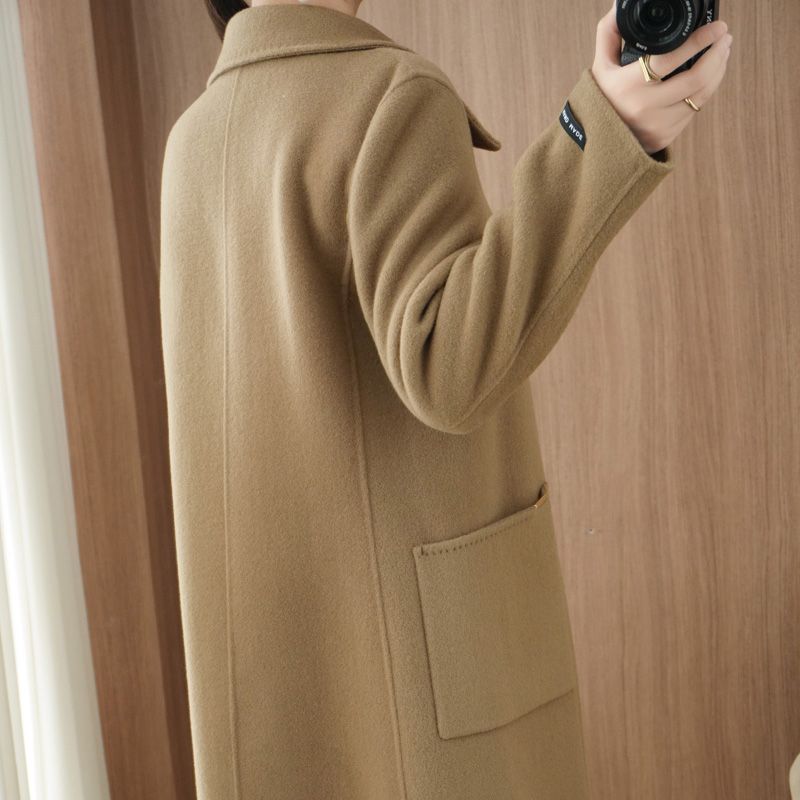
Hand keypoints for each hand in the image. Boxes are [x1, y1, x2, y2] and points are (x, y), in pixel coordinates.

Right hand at [591, 1, 731, 154]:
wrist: (596, 141)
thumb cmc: (602, 96)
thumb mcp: (600, 66)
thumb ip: (609, 33)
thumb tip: (620, 6)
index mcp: (627, 86)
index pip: (669, 60)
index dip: (698, 41)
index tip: (717, 27)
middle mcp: (644, 108)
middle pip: (694, 79)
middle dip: (717, 54)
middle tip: (725, 37)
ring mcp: (657, 125)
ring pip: (700, 95)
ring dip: (718, 71)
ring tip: (722, 52)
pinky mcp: (665, 137)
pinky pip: (694, 110)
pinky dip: (707, 90)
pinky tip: (711, 75)